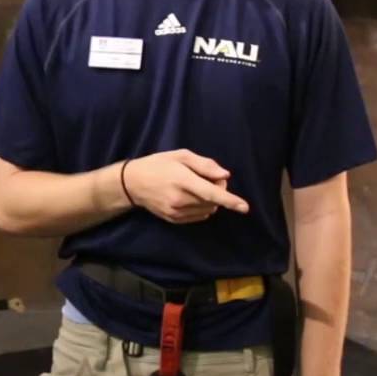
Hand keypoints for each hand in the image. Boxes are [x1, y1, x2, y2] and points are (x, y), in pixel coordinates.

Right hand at [123, 149, 249, 223]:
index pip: (211, 193)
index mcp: (182, 180)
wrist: (132, 183)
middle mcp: (180, 199)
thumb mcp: (180, 156)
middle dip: (218, 191)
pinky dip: (202, 207)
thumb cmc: (158, 164)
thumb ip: (204, 165)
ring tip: (197, 187)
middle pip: (213, 201)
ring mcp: (176, 212)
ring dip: (211, 200)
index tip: (244, 207)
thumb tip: (225, 175)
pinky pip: (199, 216)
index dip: (230, 200)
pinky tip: (191, 197)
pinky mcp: (174, 219)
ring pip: (208, 210)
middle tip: (209, 179)